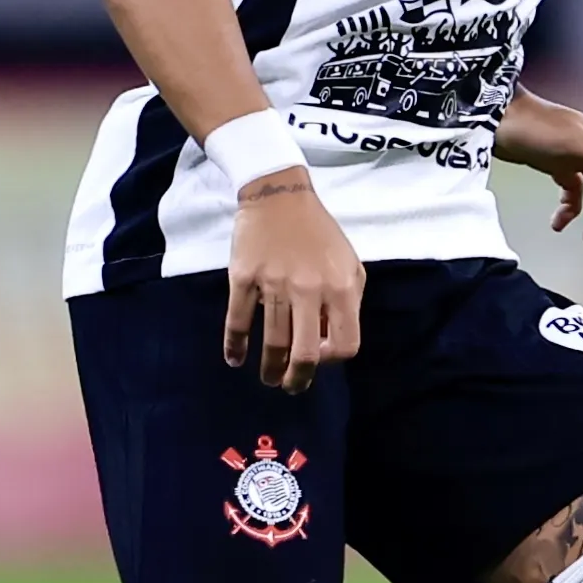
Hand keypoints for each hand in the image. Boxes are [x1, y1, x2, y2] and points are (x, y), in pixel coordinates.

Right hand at [224, 173, 364, 391]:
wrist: (278, 195)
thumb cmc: (318, 233)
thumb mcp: (348, 262)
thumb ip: (347, 301)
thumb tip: (327, 339)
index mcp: (340, 287)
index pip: (345, 342)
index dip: (333, 359)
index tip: (320, 356)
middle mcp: (309, 289)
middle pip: (305, 353)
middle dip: (298, 379)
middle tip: (291, 386)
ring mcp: (274, 284)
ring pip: (272, 341)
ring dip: (270, 368)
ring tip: (269, 378)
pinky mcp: (244, 278)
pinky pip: (239, 320)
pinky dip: (235, 345)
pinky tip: (234, 358)